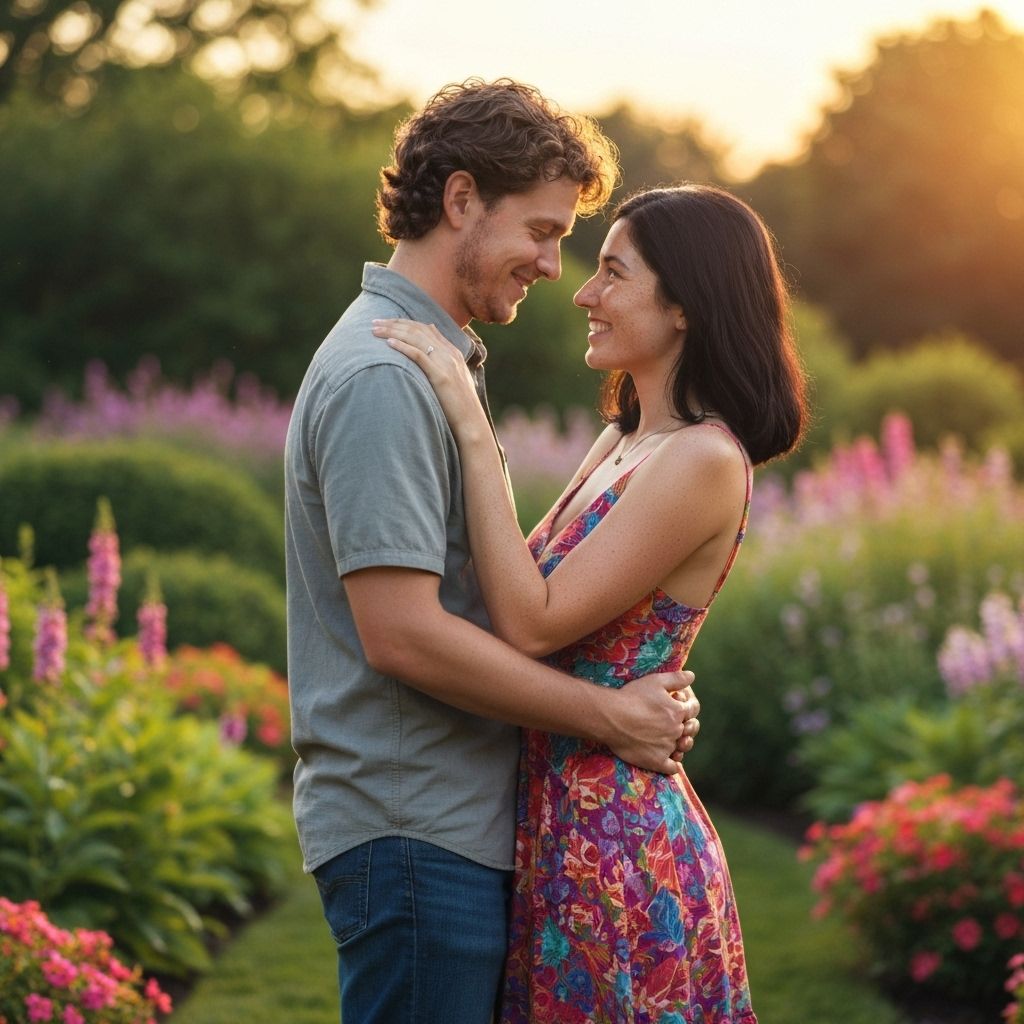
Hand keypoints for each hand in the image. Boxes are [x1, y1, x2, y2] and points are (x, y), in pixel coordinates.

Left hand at [372, 318, 485, 439]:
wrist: (471, 421)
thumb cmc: (459, 405)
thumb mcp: (454, 378)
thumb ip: (444, 362)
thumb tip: (430, 347)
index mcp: (452, 352)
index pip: (425, 328)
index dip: (404, 322)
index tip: (386, 322)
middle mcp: (449, 353)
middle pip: (418, 330)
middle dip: (394, 323)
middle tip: (374, 321)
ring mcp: (446, 363)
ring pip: (416, 338)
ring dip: (393, 331)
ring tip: (375, 329)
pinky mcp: (441, 376)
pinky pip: (419, 356)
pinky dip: (403, 347)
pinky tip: (389, 343)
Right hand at [602, 670, 697, 774]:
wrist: (611, 717)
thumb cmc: (632, 696)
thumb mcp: (655, 680)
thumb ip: (676, 678)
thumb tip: (692, 676)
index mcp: (678, 711)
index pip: (693, 710)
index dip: (689, 707)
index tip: (681, 706)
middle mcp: (675, 730)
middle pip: (690, 729)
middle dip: (687, 725)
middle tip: (678, 724)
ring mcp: (666, 747)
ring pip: (682, 749)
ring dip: (682, 745)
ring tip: (675, 742)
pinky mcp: (656, 761)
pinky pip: (671, 768)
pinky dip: (673, 765)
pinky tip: (669, 761)